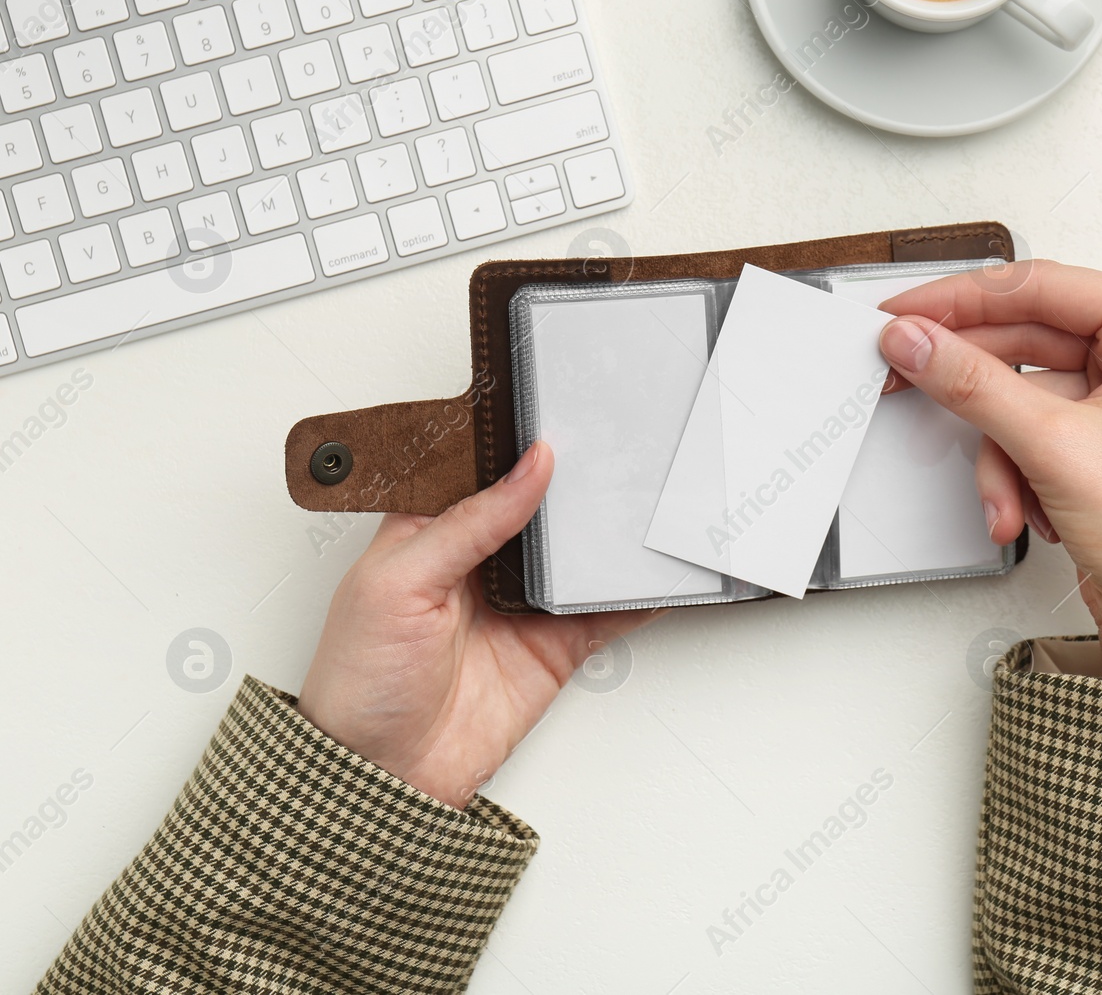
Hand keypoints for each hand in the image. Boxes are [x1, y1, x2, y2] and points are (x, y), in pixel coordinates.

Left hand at [298, 443, 658, 806]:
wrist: (384, 777)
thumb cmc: (359, 681)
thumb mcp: (398, 581)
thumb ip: (469, 522)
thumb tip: (528, 469)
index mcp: (430, 529)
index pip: (482, 468)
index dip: (517, 442)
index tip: (558, 412)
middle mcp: (480, 560)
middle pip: (541, 505)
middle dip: (576, 481)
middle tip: (616, 449)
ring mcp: (522, 603)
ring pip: (578, 555)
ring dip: (609, 534)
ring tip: (645, 500)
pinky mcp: (555, 645)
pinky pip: (607, 612)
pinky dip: (636, 594)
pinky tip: (656, 571)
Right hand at [878, 262, 1101, 690]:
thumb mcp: (1052, 446)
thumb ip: (971, 382)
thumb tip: (916, 339)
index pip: (1042, 286)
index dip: (961, 298)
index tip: (905, 311)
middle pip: (1027, 342)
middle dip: (977, 392)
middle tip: (907, 376)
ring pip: (1023, 395)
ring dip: (1001, 453)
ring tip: (1006, 500)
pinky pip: (1035, 429)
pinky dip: (1019, 471)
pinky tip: (1030, 511)